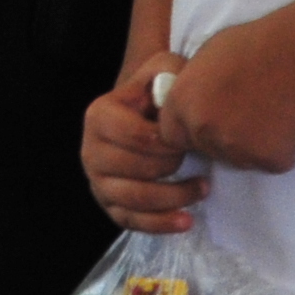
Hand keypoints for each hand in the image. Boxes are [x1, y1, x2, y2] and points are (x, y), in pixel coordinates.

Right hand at [82, 52, 202, 232]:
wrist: (144, 116)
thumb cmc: (157, 96)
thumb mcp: (162, 70)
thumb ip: (167, 70)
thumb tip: (170, 91)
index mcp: (99, 117)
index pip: (138, 137)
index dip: (170, 142)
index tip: (188, 137)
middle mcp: (90, 151)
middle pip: (139, 169)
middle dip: (173, 165)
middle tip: (193, 156)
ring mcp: (98, 182)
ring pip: (137, 199)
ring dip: (176, 197)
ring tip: (203, 188)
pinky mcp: (110, 206)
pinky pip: (133, 222)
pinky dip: (161, 224)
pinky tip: (187, 220)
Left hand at [158, 13, 294, 176]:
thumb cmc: (253, 44)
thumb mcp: (204, 59)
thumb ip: (191, 90)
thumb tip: (187, 106)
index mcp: (181, 104)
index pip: (171, 135)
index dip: (190, 129)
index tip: (209, 119)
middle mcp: (202, 130)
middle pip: (205, 149)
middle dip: (220, 138)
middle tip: (245, 112)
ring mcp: (235, 148)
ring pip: (237, 159)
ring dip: (248, 145)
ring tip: (267, 112)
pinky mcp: (269, 159)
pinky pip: (268, 162)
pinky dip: (278, 148)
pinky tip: (286, 121)